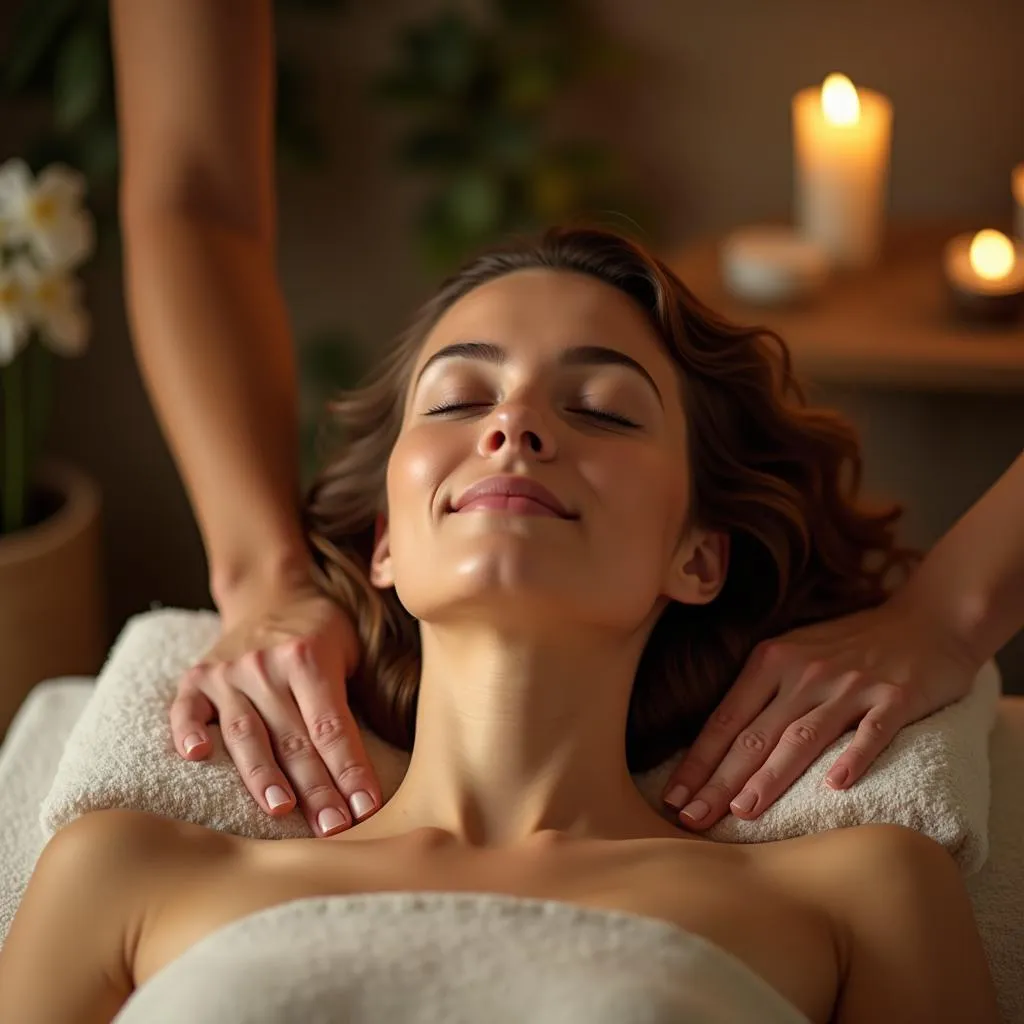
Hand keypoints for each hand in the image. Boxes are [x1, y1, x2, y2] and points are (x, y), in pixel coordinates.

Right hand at [169, 577, 381, 836]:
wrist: (271, 594)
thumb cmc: (322, 633)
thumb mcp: (350, 650)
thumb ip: (354, 696)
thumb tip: (376, 766)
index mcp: (308, 658)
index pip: (331, 726)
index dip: (349, 769)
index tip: (366, 808)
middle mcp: (265, 666)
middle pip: (293, 738)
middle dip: (316, 788)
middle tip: (334, 828)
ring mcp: (227, 673)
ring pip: (246, 734)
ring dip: (264, 776)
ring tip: (281, 810)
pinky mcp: (196, 679)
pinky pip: (186, 710)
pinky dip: (188, 732)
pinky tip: (195, 757)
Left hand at [660, 591, 981, 829]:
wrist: (926, 620)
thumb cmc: (850, 645)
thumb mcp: (796, 654)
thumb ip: (762, 692)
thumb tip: (716, 745)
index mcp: (772, 661)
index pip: (725, 719)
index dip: (698, 761)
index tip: (674, 797)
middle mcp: (805, 672)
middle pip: (755, 734)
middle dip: (720, 780)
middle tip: (692, 817)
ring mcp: (851, 685)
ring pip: (804, 736)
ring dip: (771, 775)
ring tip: (743, 811)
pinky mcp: (897, 697)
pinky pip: (873, 731)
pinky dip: (855, 757)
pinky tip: (837, 786)